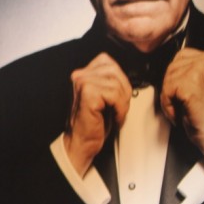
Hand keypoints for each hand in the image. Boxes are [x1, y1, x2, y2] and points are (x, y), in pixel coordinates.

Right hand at [64, 53, 131, 174]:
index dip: (119, 79)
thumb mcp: (102, 96)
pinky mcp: (88, 94)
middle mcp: (79, 76)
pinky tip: (114, 117)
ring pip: (116, 83)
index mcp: (82, 74)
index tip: (116, 96)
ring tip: (116, 113)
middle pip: (114, 70)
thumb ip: (108, 80)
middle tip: (119, 107)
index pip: (107, 61)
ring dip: (122, 101)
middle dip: (123, 90)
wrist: (81, 142)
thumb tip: (122, 74)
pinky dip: (120, 108)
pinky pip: (115, 94)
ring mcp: (82, 83)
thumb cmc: (92, 122)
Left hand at [161, 48, 203, 167]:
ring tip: (182, 107)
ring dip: (169, 97)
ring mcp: (199, 69)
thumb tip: (168, 67)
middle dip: (170, 88)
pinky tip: (180, 111)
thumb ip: (185, 70)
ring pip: (167, 79)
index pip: (179, 56)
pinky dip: (168, 105)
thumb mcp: (198, 82)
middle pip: (171, 67)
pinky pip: (166, 91)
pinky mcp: (189, 83)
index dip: (174, 76)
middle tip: (180, 102)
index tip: (178, 89)